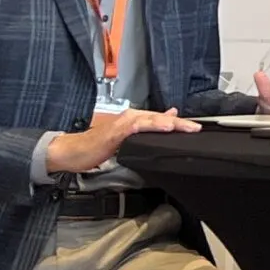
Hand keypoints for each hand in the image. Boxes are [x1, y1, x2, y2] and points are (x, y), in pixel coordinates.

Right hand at [42, 105, 197, 175]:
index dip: (180, 124)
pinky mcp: (114, 132)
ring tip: (183, 126)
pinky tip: (160, 128)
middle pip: (159, 118)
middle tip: (197, 128)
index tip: (197, 128)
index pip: (162, 120)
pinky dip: (148, 127)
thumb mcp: (126, 138)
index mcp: (134, 120)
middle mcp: (130, 118)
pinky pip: (134, 127)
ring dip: (167, 123)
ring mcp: (122, 124)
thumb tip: (167, 119)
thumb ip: (145, 129)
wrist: (72, 151)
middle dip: (180, 123)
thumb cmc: (96, 146)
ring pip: (150, 120)